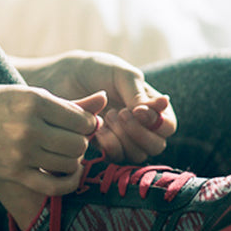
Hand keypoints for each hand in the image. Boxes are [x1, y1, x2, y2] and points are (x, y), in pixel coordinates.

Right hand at [0, 85, 105, 195]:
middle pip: (79, 143)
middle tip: (70, 142)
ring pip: (70, 163)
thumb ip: (66, 102)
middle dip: (80, 144)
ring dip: (72, 162)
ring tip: (62, 155)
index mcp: (35, 100)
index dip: (87, 125)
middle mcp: (31, 125)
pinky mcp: (13, 172)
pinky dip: (68, 183)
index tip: (78, 126)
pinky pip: (54, 185)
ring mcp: (22, 151)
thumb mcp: (24, 94)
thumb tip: (104, 101)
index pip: (83, 119)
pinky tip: (66, 176)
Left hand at [13, 51, 176, 162]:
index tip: (136, 110)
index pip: (168, 125)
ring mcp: (124, 139)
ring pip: (138, 155)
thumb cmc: (94, 70)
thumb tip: (162, 106)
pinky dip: (110, 147)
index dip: (156, 122)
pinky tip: (98, 130)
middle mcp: (142, 126)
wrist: (61, 79)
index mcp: (152, 106)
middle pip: (157, 145)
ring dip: (124, 139)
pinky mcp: (106, 149)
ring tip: (107, 118)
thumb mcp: (120, 74)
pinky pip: (118, 160)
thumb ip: (139, 92)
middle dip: (139, 133)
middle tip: (119, 114)